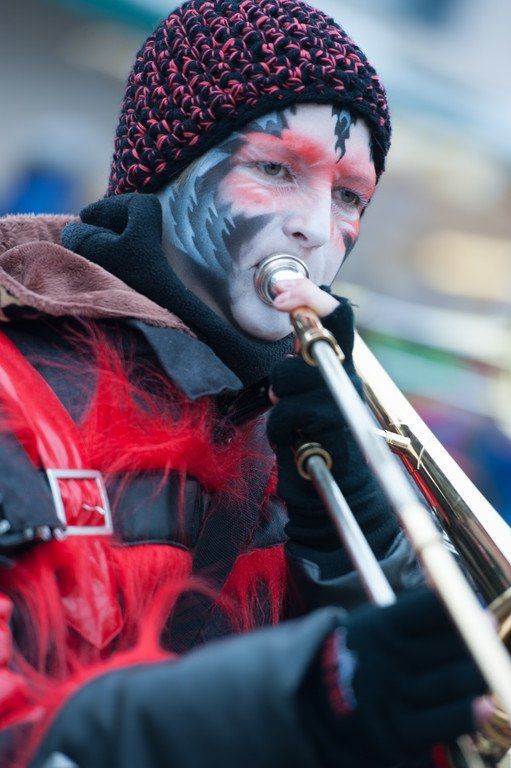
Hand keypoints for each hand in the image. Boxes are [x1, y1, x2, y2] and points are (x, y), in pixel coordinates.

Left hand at [267, 280, 396, 557]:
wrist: (335, 489)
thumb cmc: (315, 438)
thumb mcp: (308, 392)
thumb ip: (303, 360)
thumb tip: (290, 318)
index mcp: (343, 366)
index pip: (339, 317)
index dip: (312, 295)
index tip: (283, 290)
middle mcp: (350, 380)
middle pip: (312, 344)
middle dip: (285, 370)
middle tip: (282, 395)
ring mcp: (345, 405)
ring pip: (294, 378)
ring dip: (280, 401)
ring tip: (289, 421)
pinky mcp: (335, 433)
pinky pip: (291, 416)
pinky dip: (281, 429)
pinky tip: (292, 441)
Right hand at [322, 588, 489, 765]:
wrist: (308, 710)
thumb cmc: (352, 662)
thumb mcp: (369, 628)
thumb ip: (409, 617)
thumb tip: (458, 603)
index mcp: (379, 626)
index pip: (429, 609)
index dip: (460, 609)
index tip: (482, 612)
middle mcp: (386, 658)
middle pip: (446, 645)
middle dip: (478, 642)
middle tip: (492, 636)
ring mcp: (392, 695)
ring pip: (449, 682)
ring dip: (479, 674)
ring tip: (497, 666)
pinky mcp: (395, 734)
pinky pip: (439, 723)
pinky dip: (465, 714)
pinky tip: (484, 706)